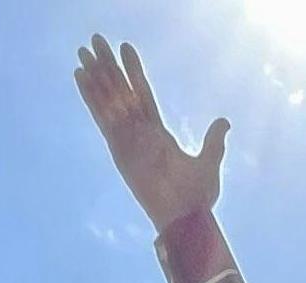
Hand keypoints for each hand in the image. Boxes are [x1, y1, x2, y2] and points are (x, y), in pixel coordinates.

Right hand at [74, 35, 227, 232]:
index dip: (134, 72)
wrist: (185, 219)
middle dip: (108, 67)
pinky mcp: (119, 149)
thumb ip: (213, 141)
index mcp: (159, 135)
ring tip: (83, 51)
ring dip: (95, 75)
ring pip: (109, 100)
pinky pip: (102, 117)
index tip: (125, 47)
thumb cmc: (197, 199)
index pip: (143, 95)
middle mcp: (140, 134)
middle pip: (121, 91)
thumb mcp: (209, 163)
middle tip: (95, 40)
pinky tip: (81, 76)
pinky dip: (91, 97)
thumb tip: (224, 122)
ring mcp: (128, 140)